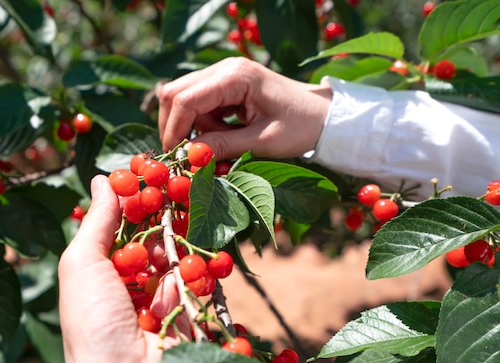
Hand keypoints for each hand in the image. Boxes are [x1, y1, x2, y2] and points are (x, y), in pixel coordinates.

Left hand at [58, 175, 182, 362]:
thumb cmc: (93, 320)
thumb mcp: (82, 264)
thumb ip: (98, 220)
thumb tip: (103, 177)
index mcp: (99, 273)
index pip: (120, 228)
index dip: (134, 203)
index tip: (151, 175)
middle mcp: (127, 285)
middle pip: (150, 241)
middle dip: (163, 218)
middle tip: (177, 190)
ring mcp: (158, 301)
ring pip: (174, 259)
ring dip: (178, 243)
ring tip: (187, 220)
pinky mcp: (185, 315)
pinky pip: (193, 284)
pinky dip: (192, 275)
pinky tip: (189, 267)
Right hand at [158, 57, 332, 160]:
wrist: (325, 116)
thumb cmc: (301, 127)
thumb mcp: (263, 141)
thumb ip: (223, 146)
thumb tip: (188, 156)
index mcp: (235, 76)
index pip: (185, 99)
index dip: (174, 130)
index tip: (176, 158)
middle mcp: (225, 68)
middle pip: (176, 93)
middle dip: (175, 127)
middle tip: (187, 156)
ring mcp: (224, 74)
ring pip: (184, 99)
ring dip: (193, 128)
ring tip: (220, 146)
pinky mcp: (226, 85)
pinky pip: (200, 105)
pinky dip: (203, 125)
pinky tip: (225, 137)